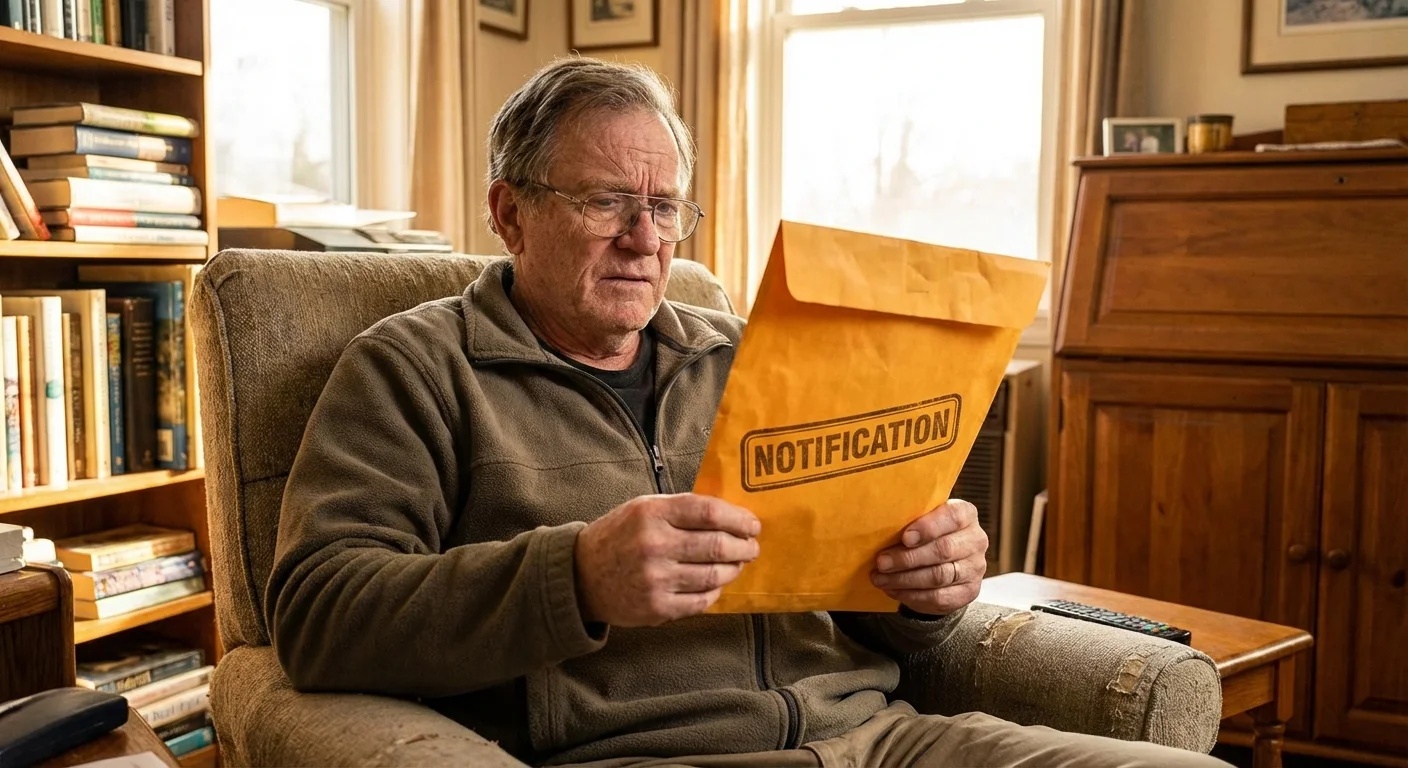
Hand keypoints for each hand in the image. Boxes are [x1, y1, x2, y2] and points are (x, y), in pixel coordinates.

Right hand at [575, 494, 760, 626]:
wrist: (581, 576)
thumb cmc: (619, 537)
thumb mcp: (642, 509)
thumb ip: (681, 509)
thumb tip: (730, 515)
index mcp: (651, 514)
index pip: (709, 512)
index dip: (738, 519)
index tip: (752, 524)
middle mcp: (654, 545)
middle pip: (717, 545)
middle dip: (744, 547)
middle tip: (752, 547)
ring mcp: (655, 579)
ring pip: (714, 575)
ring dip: (733, 569)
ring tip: (737, 564)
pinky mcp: (657, 607)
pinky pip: (701, 600)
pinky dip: (715, 591)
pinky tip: (716, 583)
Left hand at [870, 499, 986, 615]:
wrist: (943, 562)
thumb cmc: (926, 534)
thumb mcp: (921, 520)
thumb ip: (910, 519)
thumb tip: (881, 524)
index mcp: (966, 514)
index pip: (953, 517)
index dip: (928, 527)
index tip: (905, 538)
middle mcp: (976, 540)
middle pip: (943, 550)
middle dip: (907, 558)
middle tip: (881, 563)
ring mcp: (975, 568)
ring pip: (938, 576)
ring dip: (905, 579)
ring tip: (881, 579)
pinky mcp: (968, 592)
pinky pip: (939, 597)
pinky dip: (912, 595)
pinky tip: (894, 590)